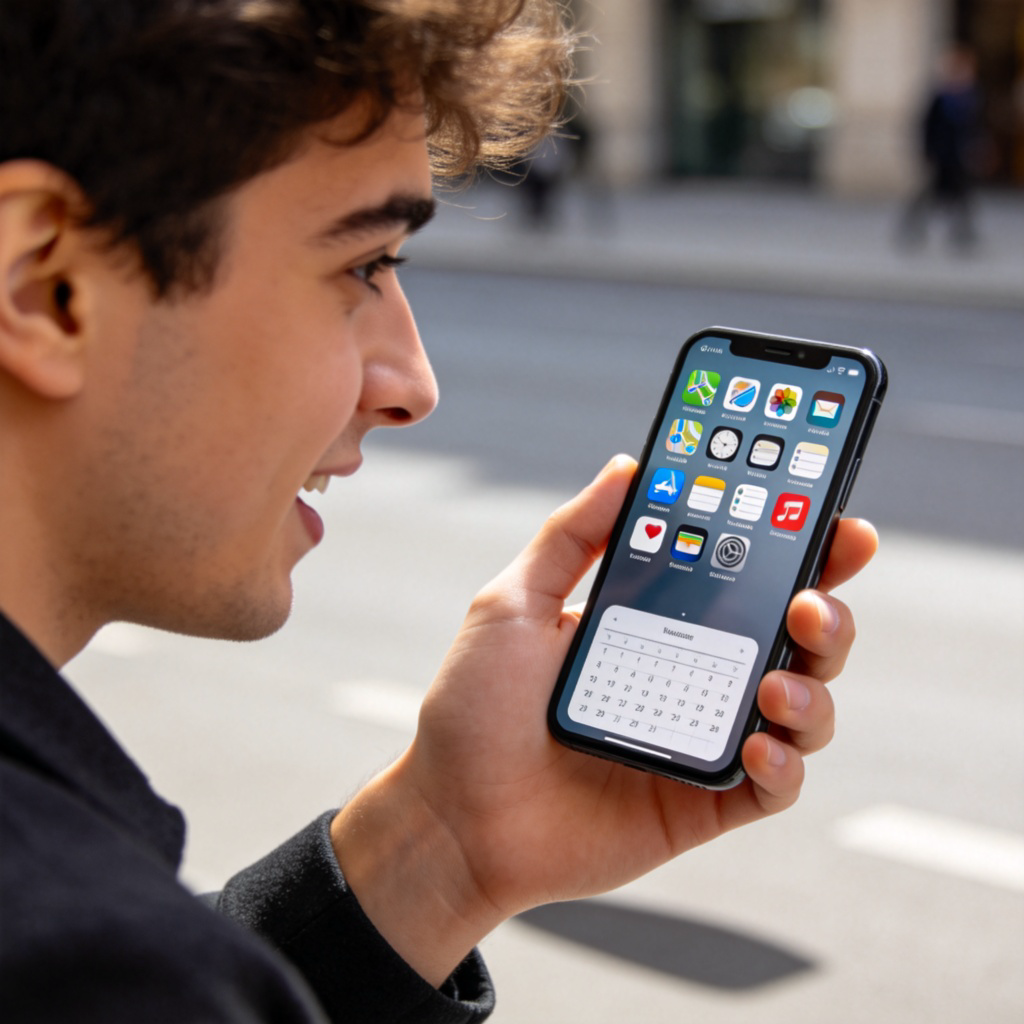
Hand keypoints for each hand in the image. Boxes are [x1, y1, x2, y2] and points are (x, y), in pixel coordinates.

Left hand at [331, 455, 877, 984]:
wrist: (454, 815)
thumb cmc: (475, 708)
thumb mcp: (515, 603)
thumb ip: (572, 535)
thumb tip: (628, 465)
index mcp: (657, 620)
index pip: (745, 574)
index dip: (800, 548)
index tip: (833, 521)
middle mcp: (692, 674)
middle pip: (792, 635)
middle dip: (826, 610)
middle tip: (812, 601)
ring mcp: (702, 737)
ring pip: (803, 706)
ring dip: (815, 687)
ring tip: (776, 683)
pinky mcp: (705, 802)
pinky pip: (775, 785)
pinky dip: (786, 764)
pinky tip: (760, 745)